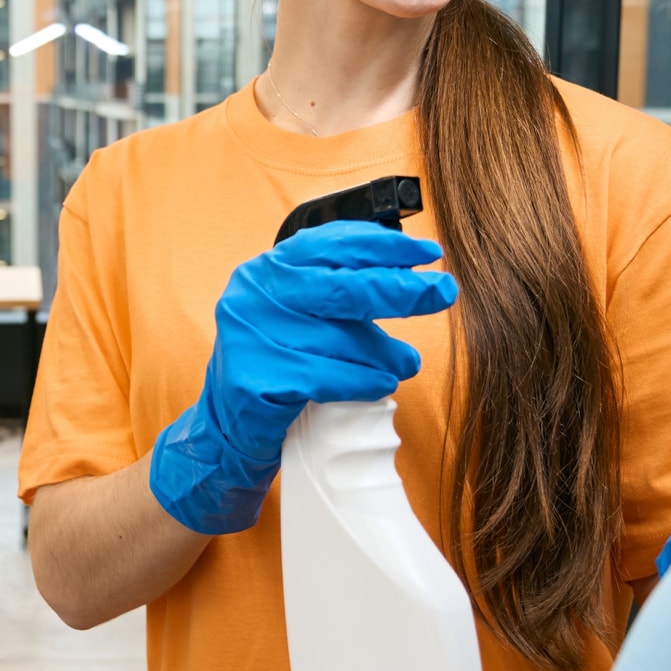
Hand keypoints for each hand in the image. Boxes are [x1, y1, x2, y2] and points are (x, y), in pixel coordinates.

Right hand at [148, 221, 458, 535]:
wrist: (228, 427)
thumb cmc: (277, 365)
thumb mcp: (298, 315)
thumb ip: (338, 290)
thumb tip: (409, 277)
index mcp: (267, 269)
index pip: (331, 244)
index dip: (384, 246)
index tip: (427, 252)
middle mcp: (255, 295)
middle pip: (343, 287)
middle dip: (401, 289)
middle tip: (442, 292)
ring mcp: (253, 336)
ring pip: (343, 339)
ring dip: (386, 353)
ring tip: (406, 362)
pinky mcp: (259, 379)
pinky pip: (331, 378)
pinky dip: (365, 381)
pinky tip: (380, 384)